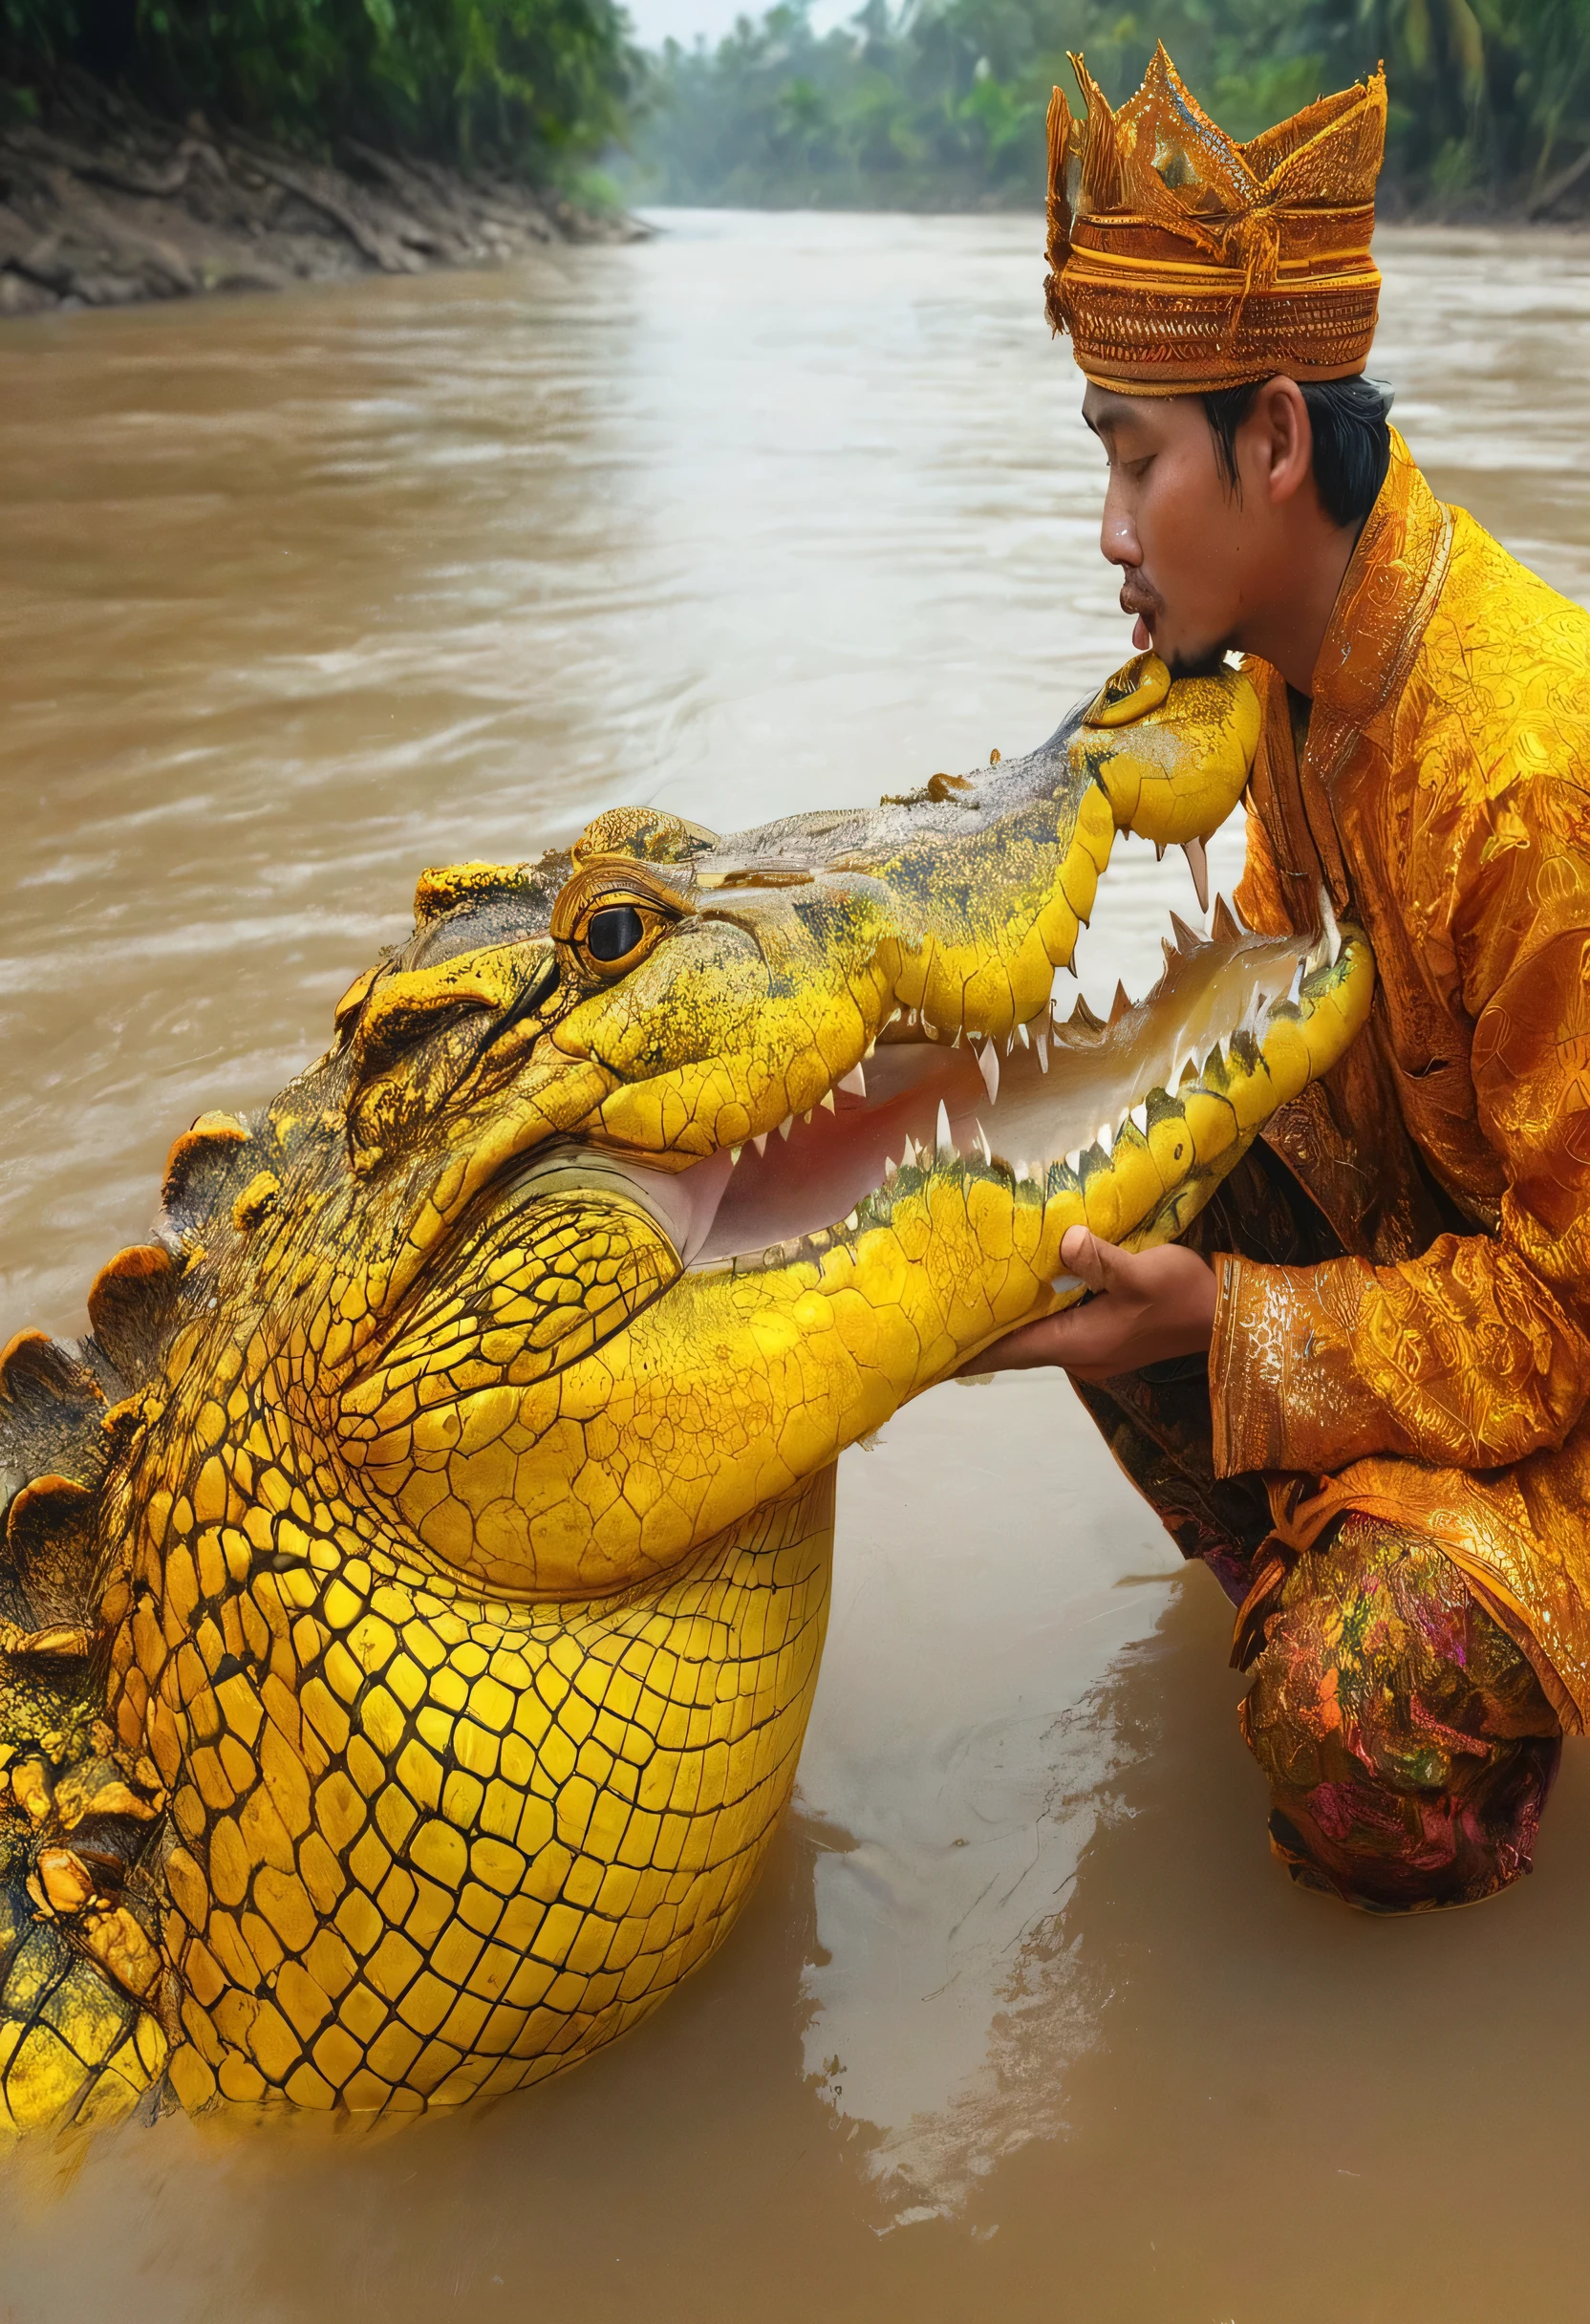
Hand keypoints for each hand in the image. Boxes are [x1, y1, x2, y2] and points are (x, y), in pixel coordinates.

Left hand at [961, 1227, 1216, 1383]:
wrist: (1227, 1316)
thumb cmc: (1183, 1295)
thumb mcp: (1141, 1270)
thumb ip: (1100, 1259)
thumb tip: (1063, 1241)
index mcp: (1079, 1344)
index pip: (1009, 1351)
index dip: (968, 1352)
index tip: (930, 1352)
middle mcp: (1080, 1355)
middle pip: (1018, 1345)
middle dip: (983, 1331)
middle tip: (941, 1310)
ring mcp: (1094, 1350)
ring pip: (1040, 1335)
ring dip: (1011, 1319)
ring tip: (971, 1298)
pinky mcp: (1108, 1339)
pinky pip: (1060, 1327)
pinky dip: (1038, 1312)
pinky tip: (1026, 1290)